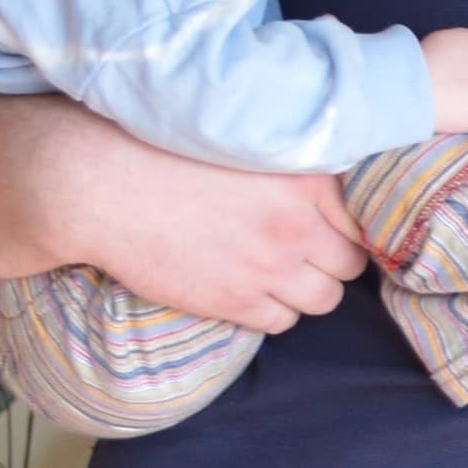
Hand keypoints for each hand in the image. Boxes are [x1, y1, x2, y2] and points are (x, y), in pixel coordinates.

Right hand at [44, 117, 368, 333]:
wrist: (105, 185)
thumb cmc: (171, 154)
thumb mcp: (249, 146)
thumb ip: (299, 168)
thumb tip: (337, 186)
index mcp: (307, 180)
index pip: (363, 221)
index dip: (347, 228)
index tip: (330, 228)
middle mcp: (298, 225)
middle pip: (349, 265)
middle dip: (331, 261)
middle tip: (304, 252)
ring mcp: (269, 267)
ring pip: (324, 300)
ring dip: (307, 290)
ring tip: (278, 273)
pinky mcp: (235, 300)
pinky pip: (282, 322)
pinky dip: (273, 311)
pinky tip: (250, 290)